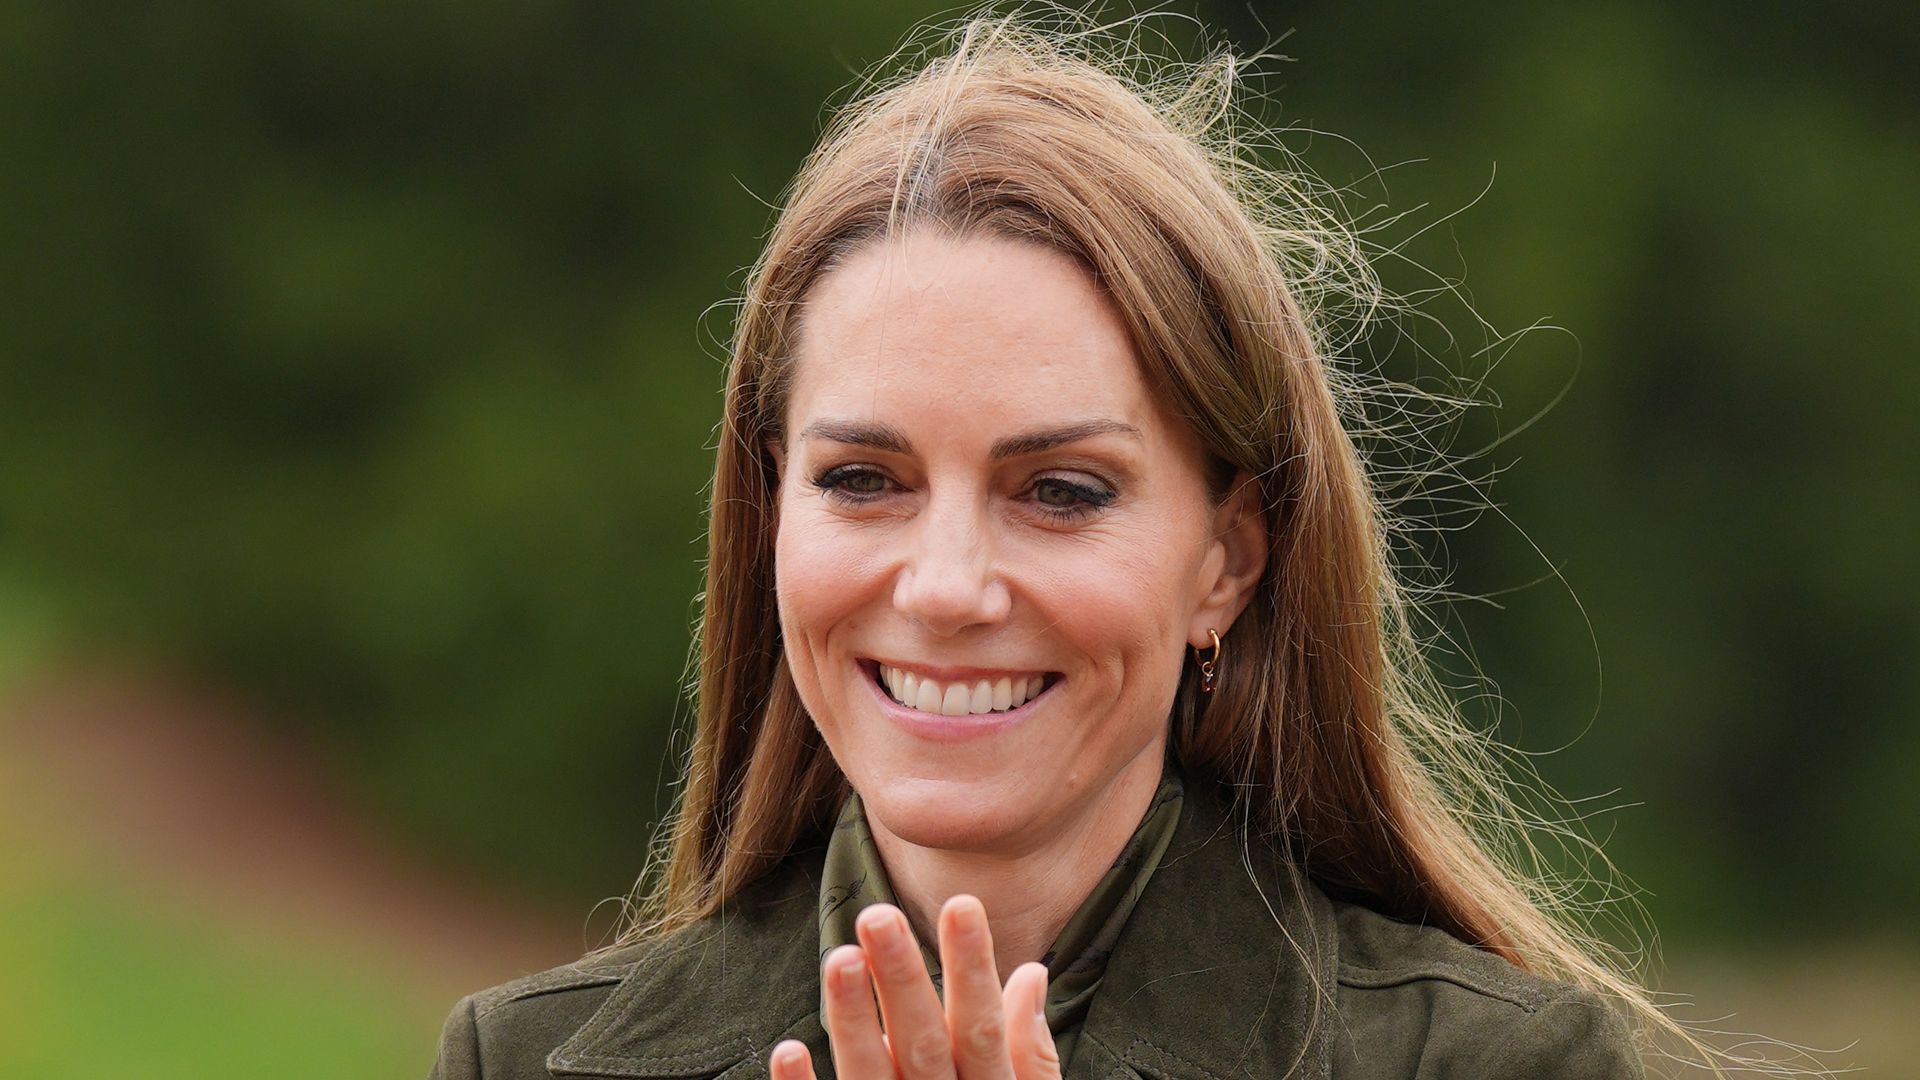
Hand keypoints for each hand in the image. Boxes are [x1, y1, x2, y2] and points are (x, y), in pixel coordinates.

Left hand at [769, 894, 1061, 1079]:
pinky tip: (787, 1050)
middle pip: (925, 1047)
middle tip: (876, 915)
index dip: (973, 968)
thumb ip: (1028, 1052)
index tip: (962, 903)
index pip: (984, 1028)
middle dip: (903, 981)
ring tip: (836, 959)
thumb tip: (1030, 972)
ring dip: (851, 1023)